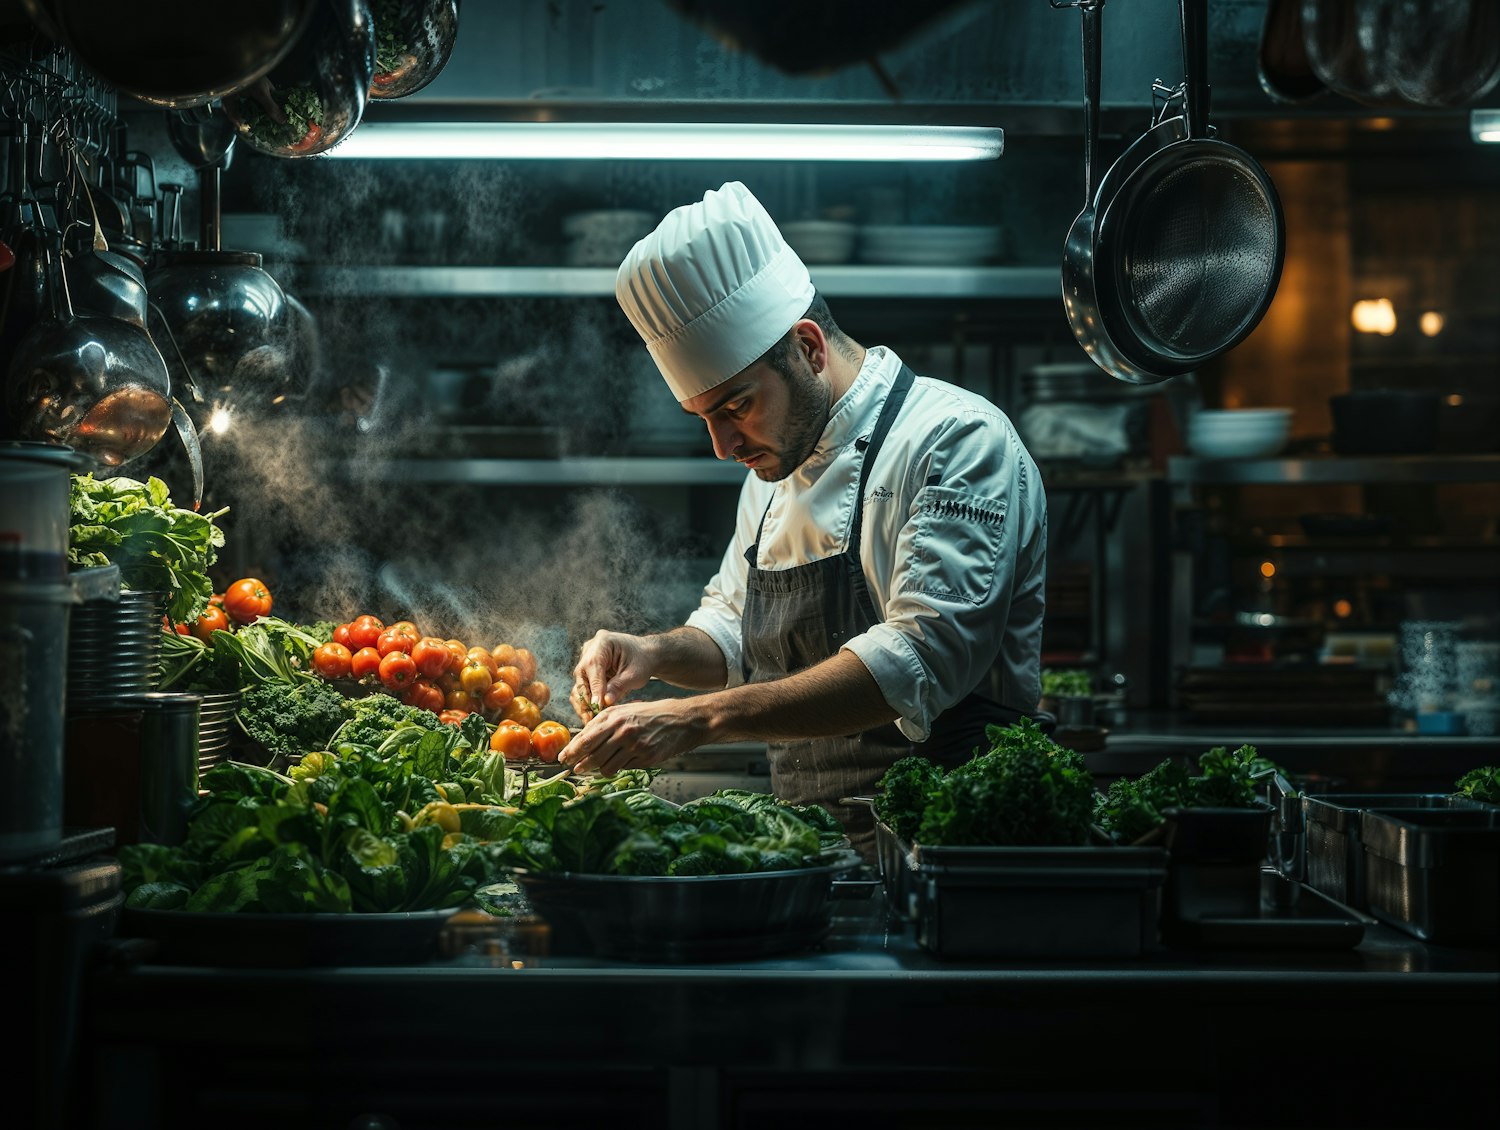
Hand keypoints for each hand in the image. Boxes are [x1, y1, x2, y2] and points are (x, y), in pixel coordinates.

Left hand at [559, 697, 706, 775]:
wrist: (683, 720)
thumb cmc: (653, 714)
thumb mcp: (626, 711)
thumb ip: (605, 724)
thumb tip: (583, 740)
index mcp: (614, 716)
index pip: (585, 738)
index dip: (572, 751)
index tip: (563, 758)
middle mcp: (622, 731)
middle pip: (592, 756)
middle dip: (580, 765)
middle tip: (574, 769)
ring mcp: (635, 746)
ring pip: (607, 767)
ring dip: (601, 769)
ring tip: (601, 767)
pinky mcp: (646, 758)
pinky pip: (624, 769)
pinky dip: (620, 768)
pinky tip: (623, 762)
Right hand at [569, 629, 655, 723]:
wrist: (646, 655)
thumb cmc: (643, 661)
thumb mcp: (635, 675)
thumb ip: (619, 687)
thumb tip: (604, 702)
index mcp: (602, 642)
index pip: (593, 668)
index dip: (594, 690)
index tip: (598, 708)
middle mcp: (590, 650)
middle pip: (581, 678)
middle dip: (586, 701)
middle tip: (592, 719)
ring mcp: (586, 660)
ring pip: (579, 686)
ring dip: (584, 704)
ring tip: (592, 719)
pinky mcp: (587, 671)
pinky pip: (582, 688)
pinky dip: (588, 701)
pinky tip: (594, 713)